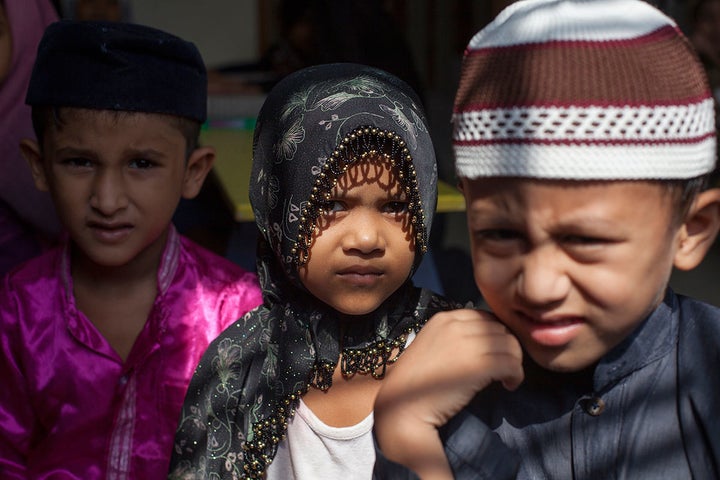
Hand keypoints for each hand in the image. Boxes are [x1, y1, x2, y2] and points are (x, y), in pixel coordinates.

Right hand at [374, 309, 522, 478]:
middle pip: (500, 329)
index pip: (485, 317)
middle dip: (508, 348)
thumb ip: (455, 338)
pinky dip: (516, 375)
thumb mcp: (432, 346)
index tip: (495, 353)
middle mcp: (456, 325)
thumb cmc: (416, 384)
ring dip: (515, 363)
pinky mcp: (478, 365)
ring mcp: (467, 343)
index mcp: (444, 318)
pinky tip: (508, 385)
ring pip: (511, 345)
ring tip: (507, 378)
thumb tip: (488, 341)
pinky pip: (512, 363)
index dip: (496, 335)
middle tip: (504, 368)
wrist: (403, 408)